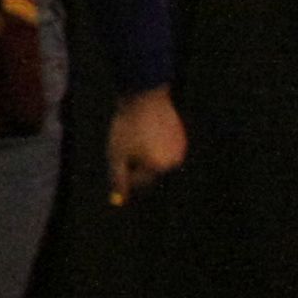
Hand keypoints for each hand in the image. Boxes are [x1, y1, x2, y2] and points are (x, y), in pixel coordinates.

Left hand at [108, 88, 187, 205]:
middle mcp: (173, 162)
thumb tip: (119, 201)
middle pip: (148, 172)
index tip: (120, 149)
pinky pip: (163, 147)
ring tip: (138, 133)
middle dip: (135, 162)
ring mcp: (180, 150)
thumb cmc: (126, 126)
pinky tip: (147, 128)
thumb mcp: (116, 154)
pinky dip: (153, 142)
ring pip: (156, 160)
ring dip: (145, 153)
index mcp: (158, 168)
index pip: (136, 181)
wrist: (143, 97)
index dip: (123, 167)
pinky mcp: (181, 138)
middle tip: (128, 141)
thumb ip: (119, 179)